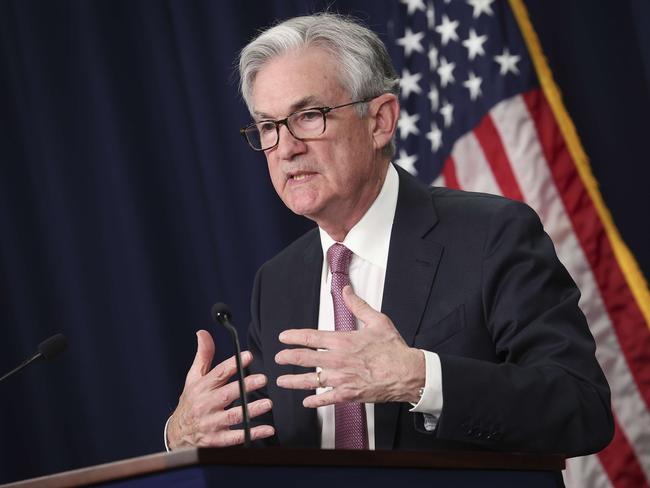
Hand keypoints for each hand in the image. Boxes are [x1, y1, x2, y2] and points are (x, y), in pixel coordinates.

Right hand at [166, 330, 274, 448]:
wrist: (176, 434)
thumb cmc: (190, 401)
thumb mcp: (193, 378)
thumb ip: (203, 356)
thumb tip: (203, 333)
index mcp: (201, 387)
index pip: (218, 373)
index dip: (233, 364)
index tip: (248, 356)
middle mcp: (205, 405)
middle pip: (227, 394)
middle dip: (245, 386)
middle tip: (263, 379)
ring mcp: (210, 424)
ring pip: (233, 416)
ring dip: (251, 410)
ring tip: (268, 403)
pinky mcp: (216, 441)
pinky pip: (236, 438)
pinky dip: (253, 434)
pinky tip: (267, 429)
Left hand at [275, 286, 424, 406]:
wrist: (408, 373)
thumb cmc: (393, 348)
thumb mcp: (377, 320)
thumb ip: (358, 305)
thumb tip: (346, 290)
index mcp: (343, 341)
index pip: (311, 337)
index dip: (294, 337)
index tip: (283, 337)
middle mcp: (338, 360)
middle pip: (305, 359)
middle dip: (288, 357)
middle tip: (278, 357)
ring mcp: (342, 379)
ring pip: (311, 380)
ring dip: (294, 380)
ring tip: (282, 380)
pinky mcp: (349, 395)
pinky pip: (327, 399)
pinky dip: (315, 400)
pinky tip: (306, 401)